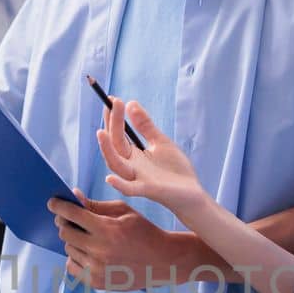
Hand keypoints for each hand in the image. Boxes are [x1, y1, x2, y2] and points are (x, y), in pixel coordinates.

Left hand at [48, 192, 175, 288]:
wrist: (163, 262)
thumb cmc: (144, 232)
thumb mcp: (124, 212)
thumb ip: (96, 205)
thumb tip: (73, 196)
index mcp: (106, 229)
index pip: (72, 214)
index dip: (58, 206)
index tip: (52, 202)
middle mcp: (99, 251)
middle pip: (65, 232)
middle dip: (66, 223)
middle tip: (72, 220)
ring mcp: (97, 269)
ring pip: (68, 249)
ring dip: (74, 241)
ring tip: (89, 239)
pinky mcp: (96, 283)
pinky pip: (71, 266)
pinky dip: (76, 258)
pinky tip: (88, 253)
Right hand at [97, 98, 202, 221]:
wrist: (192, 193)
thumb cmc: (175, 170)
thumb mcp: (160, 142)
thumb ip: (146, 126)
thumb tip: (131, 103)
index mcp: (133, 155)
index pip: (118, 134)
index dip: (113, 117)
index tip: (111, 98)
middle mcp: (131, 166)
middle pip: (116, 145)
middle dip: (113, 124)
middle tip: (113, 103)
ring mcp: (138, 179)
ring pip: (116, 165)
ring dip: (107, 150)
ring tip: (101, 132)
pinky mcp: (148, 190)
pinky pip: (130, 189)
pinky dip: (120, 185)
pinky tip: (109, 178)